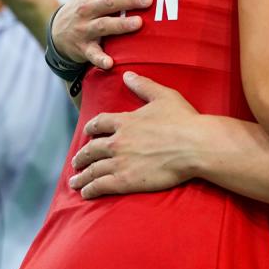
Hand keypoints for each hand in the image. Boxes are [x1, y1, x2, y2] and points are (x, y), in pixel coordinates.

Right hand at [51, 0, 154, 67]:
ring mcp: (86, 28)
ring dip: (120, 26)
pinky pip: (93, 54)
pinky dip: (100, 59)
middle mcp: (90, 7)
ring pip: (104, 26)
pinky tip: (111, 63)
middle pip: (111, 1)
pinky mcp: (84, 48)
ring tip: (138, 24)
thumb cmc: (85, 2)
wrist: (58, 33)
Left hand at [69, 72, 200, 197]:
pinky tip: (85, 192)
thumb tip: (127, 75)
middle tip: (76, 162)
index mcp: (125, 122)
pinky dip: (90, 189)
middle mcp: (118, 141)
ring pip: (93, 170)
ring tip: (74, 182)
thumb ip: (143, 86)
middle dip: (81, 156)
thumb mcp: (163, 96)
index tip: (86, 132)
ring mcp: (120, 162)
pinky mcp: (125, 180)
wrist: (194, 146)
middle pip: (91, 149)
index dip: (90, 128)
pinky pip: (100, 185)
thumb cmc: (183, 120)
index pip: (99, 123)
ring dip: (81, 176)